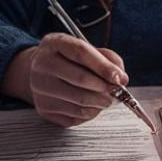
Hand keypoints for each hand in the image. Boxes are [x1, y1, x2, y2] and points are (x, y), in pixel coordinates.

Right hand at [4, 33, 127, 127]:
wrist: (39, 72)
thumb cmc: (68, 60)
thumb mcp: (86, 49)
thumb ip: (107, 59)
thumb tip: (121, 79)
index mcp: (54, 43)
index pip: (80, 53)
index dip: (103, 67)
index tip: (119, 78)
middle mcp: (43, 65)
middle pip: (80, 79)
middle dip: (105, 88)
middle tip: (117, 92)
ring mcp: (40, 88)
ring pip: (79, 101)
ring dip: (100, 103)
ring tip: (107, 99)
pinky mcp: (44, 109)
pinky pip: (75, 116)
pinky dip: (90, 113)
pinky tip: (91, 106)